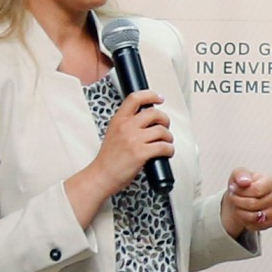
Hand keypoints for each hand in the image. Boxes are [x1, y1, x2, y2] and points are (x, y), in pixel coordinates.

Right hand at [73, 89, 172, 215]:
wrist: (101, 176)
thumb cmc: (108, 159)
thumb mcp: (113, 133)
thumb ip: (127, 124)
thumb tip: (148, 120)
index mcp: (118, 120)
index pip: (135, 98)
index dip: (150, 95)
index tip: (159, 98)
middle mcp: (126, 127)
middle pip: (154, 113)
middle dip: (165, 120)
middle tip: (165, 127)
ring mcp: (134, 140)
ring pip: (162, 131)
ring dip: (168, 137)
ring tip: (166, 143)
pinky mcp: (141, 153)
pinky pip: (164, 147)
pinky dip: (169, 150)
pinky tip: (166, 153)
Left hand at [221, 169, 271, 239]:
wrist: (242, 197)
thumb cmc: (242, 185)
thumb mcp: (237, 174)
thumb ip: (240, 174)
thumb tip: (245, 181)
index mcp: (271, 182)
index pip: (256, 190)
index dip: (241, 191)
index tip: (233, 188)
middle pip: (254, 204)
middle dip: (238, 202)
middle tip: (233, 198)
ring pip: (254, 217)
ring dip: (240, 212)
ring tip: (238, 205)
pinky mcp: (271, 222)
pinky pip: (256, 226)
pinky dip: (246, 222)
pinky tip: (244, 213)